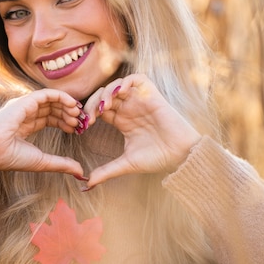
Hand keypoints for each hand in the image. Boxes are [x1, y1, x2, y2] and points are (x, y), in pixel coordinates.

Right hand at [0, 89, 84, 176]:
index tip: (76, 129)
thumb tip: (81, 171)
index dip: (64, 122)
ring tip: (78, 115)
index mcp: (24, 125)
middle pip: (51, 109)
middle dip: (68, 114)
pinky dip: (61, 96)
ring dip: (67, 105)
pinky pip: (46, 94)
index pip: (48, 118)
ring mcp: (24, 106)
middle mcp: (24, 113)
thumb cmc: (10, 157)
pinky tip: (72, 105)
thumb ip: (61, 164)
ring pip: (51, 100)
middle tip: (81, 122)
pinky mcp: (25, 101)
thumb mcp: (42, 162)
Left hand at [83, 74, 201, 186]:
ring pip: (116, 85)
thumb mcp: (126, 164)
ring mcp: (139, 100)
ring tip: (104, 107)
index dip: (88, 113)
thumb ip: (106, 171)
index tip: (83, 127)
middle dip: (92, 103)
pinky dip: (125, 82)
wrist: (180, 155)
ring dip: (106, 93)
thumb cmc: (157, 158)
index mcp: (122, 120)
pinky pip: (136, 79)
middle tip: (89, 117)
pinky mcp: (151, 95)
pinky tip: (119, 93)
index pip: (98, 109)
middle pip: (103, 95)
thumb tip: (86, 184)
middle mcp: (129, 108)